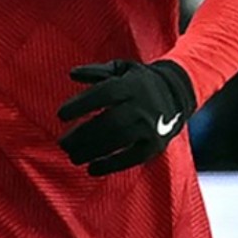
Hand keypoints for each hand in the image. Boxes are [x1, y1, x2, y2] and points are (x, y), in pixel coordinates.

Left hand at [57, 59, 195, 175]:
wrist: (177, 93)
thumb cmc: (139, 81)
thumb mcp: (121, 68)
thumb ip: (97, 71)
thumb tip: (72, 74)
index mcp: (131, 85)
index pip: (104, 94)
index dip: (81, 105)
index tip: (61, 115)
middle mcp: (142, 105)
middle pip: (109, 121)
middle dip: (82, 135)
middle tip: (63, 143)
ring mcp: (150, 126)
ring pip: (118, 142)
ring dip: (92, 152)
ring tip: (73, 156)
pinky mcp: (155, 145)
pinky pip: (131, 158)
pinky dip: (110, 165)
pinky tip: (92, 168)